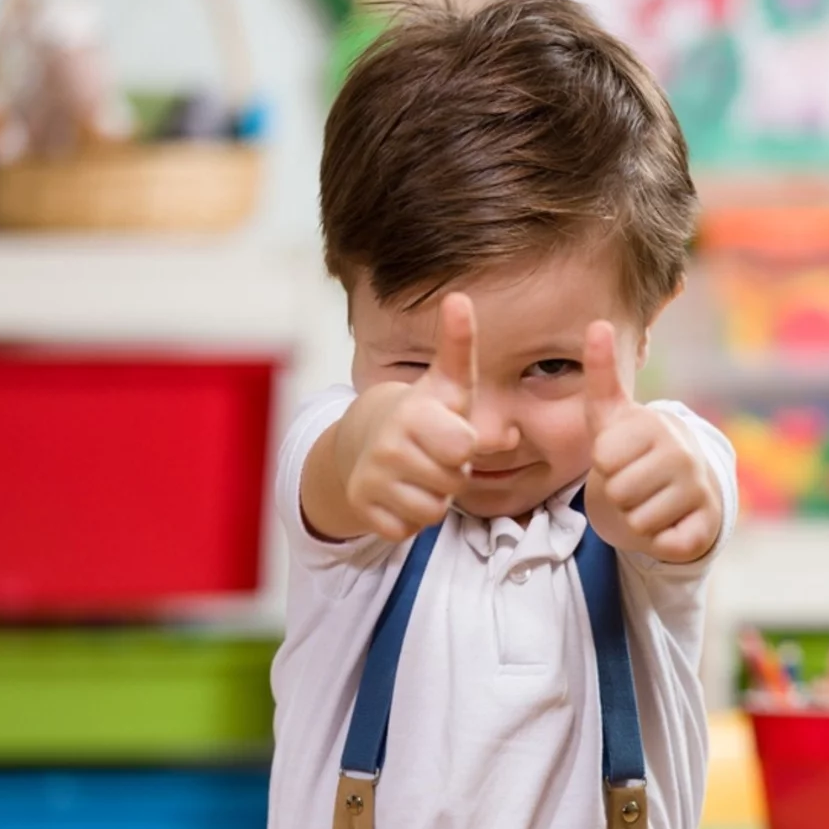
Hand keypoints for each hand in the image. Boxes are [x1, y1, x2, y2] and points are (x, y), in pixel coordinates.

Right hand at [340, 294, 477, 541]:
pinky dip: (409, 518)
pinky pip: (407, 530)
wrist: (362, 441)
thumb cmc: (423, 413)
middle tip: (436, 455)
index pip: (463, 448)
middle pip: (452, 483)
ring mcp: (372, 481)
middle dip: (452, 473)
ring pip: (432, 511)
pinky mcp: (363, 510)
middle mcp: (387, 448)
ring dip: (433, 497)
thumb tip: (459, 298)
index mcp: (412, 415)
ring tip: (421, 472)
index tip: (451, 431)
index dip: (466, 446)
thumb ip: (459, 345)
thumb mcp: (447, 382)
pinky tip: (401, 493)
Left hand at [583, 320, 722, 562]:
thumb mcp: (612, 414)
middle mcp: (683, 454)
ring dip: (636, 518)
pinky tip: (669, 522)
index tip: (621, 456)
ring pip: (637, 521)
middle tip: (635, 483)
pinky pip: (663, 544)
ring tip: (650, 501)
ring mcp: (699, 491)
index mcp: (656, 425)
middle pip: (617, 492)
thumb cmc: (635, 448)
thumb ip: (601, 373)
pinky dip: (659, 540)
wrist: (683, 486)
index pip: (603, 459)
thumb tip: (598, 323)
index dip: (604, 464)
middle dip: (617, 494)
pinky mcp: (706, 527)